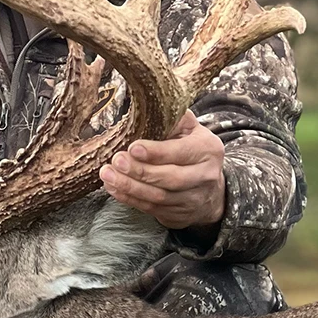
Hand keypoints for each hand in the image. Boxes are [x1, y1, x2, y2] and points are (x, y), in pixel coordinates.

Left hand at [99, 110, 226, 230]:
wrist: (210, 188)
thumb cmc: (192, 150)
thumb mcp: (190, 129)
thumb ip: (174, 117)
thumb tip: (148, 103)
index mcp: (208, 150)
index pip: (182, 152)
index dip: (157, 152)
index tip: (133, 147)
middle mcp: (204, 176)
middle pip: (170, 178)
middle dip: (140, 171)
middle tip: (115, 160)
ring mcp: (192, 199)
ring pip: (158, 196)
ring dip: (129, 186)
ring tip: (107, 174)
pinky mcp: (178, 214)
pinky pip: (151, 208)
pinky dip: (129, 199)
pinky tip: (113, 188)